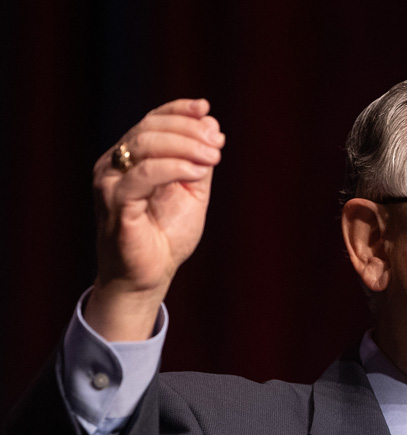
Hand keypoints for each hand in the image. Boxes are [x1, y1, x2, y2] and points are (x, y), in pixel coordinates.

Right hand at [86, 98, 223, 340]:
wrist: (150, 275)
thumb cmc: (167, 235)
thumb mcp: (191, 191)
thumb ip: (199, 162)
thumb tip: (212, 126)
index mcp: (129, 158)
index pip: (151, 121)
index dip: (178, 110)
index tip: (206, 109)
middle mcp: (113, 165)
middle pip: (148, 129)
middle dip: (187, 130)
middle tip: (217, 142)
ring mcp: (110, 183)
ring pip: (143, 146)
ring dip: (184, 146)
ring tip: (213, 155)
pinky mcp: (116, 204)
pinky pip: (142, 176)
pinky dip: (172, 168)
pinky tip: (197, 171)